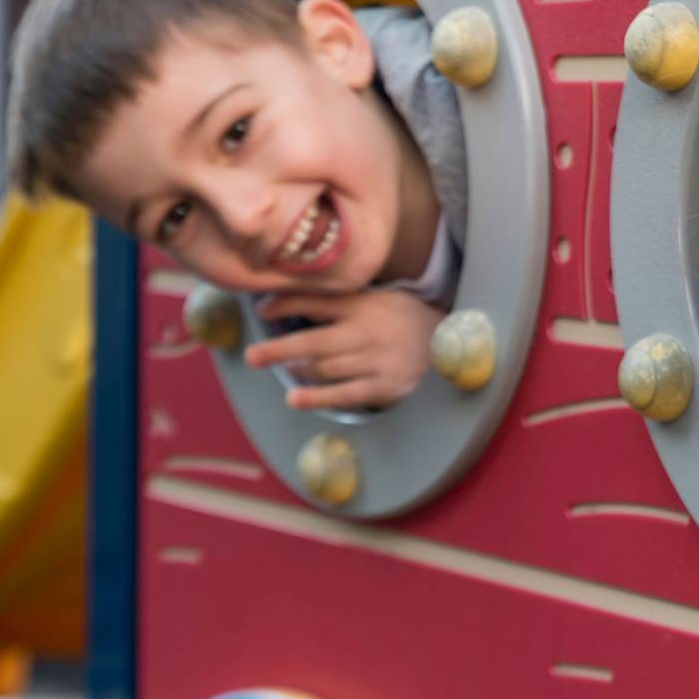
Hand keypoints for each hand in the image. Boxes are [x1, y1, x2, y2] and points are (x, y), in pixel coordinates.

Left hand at [243, 289, 444, 411]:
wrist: (446, 343)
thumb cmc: (400, 319)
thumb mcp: (375, 299)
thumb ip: (338, 301)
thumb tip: (286, 304)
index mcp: (365, 304)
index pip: (318, 301)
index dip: (286, 304)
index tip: (262, 311)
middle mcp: (369, 331)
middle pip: (314, 341)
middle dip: (278, 349)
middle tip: (252, 356)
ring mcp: (377, 361)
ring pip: (324, 369)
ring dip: (297, 370)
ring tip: (283, 370)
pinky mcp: (384, 386)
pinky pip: (343, 394)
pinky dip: (316, 397)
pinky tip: (294, 398)